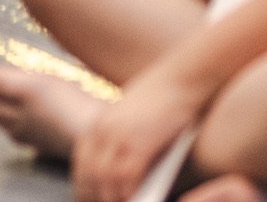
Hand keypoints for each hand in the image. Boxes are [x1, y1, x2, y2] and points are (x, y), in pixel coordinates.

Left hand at [71, 70, 206, 201]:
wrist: (184, 76)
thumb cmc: (166, 97)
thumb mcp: (134, 117)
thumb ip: (122, 140)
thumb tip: (122, 173)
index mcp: (100, 123)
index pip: (82, 163)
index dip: (84, 186)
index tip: (88, 199)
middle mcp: (104, 129)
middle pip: (89, 175)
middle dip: (94, 196)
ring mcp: (119, 135)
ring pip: (104, 180)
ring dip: (111, 198)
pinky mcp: (139, 142)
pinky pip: (125, 178)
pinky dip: (128, 192)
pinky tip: (136, 197)